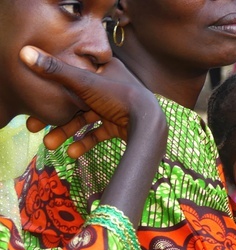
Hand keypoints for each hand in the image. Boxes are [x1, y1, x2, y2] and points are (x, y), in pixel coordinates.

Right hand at [20, 45, 163, 157]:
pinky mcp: (120, 125)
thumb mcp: (85, 82)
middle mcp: (111, 86)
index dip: (53, 85)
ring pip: (85, 119)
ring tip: (49, 144)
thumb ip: (56, 71)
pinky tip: (71, 153)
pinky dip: (85, 142)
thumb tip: (26, 52)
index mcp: (106, 69)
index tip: (36, 98)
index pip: (74, 74)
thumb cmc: (120, 98)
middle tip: (34, 127)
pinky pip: (98, 133)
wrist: (150, 125)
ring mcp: (116, 107)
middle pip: (76, 100)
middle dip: (56, 115)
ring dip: (67, 131)